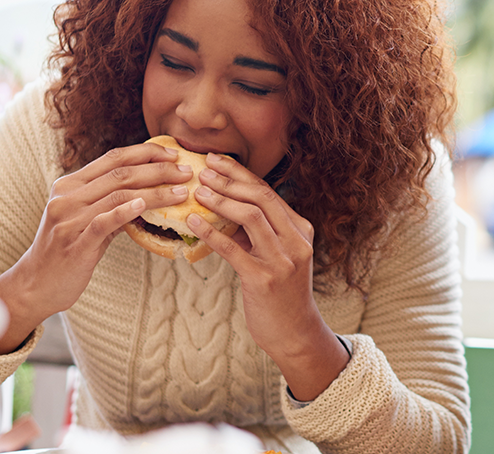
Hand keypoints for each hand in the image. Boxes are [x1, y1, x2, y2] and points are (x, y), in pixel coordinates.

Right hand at [0, 141, 191, 352]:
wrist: (36, 286)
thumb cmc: (67, 251)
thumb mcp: (85, 219)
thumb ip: (110, 203)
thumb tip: (147, 192)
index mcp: (69, 185)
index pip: (112, 158)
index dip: (145, 152)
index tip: (172, 153)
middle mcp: (67, 197)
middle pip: (120, 173)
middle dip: (158, 169)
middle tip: (186, 172)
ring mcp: (69, 219)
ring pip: (118, 195)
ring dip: (155, 191)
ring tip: (181, 192)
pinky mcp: (75, 243)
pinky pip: (103, 221)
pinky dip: (125, 211)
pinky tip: (144, 205)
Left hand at [185, 152, 347, 400]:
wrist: (294, 333)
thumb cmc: (280, 293)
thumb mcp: (276, 255)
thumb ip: (256, 232)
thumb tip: (222, 206)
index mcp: (300, 230)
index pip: (268, 192)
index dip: (240, 174)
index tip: (216, 161)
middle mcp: (296, 241)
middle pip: (261, 197)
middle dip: (229, 180)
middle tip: (203, 170)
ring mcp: (283, 261)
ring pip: (251, 217)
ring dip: (220, 200)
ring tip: (197, 192)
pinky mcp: (264, 280)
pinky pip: (234, 250)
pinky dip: (211, 232)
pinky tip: (192, 222)